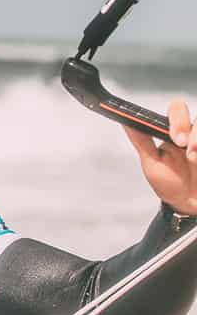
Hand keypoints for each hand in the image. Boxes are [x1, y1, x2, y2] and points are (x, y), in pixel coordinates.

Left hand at [123, 98, 196, 216]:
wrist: (189, 204)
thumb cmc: (171, 183)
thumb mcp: (152, 163)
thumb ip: (142, 140)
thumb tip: (124, 120)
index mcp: (175, 131)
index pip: (177, 110)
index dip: (178, 119)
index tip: (176, 139)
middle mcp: (194, 133)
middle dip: (187, 127)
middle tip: (182, 145)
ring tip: (193, 159)